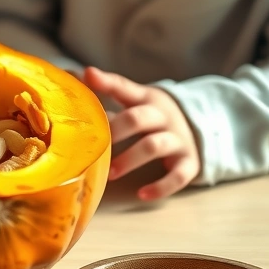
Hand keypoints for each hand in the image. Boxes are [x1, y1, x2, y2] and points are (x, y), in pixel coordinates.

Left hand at [83, 67, 200, 200]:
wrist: (200, 126)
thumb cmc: (152, 115)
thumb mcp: (134, 100)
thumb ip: (105, 91)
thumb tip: (68, 75)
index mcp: (145, 98)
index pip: (124, 87)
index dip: (106, 82)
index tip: (88, 75)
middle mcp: (162, 116)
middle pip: (138, 118)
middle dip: (115, 130)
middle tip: (95, 145)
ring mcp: (178, 138)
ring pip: (155, 146)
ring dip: (130, 159)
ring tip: (110, 174)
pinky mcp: (189, 162)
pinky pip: (179, 175)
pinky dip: (161, 186)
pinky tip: (142, 194)